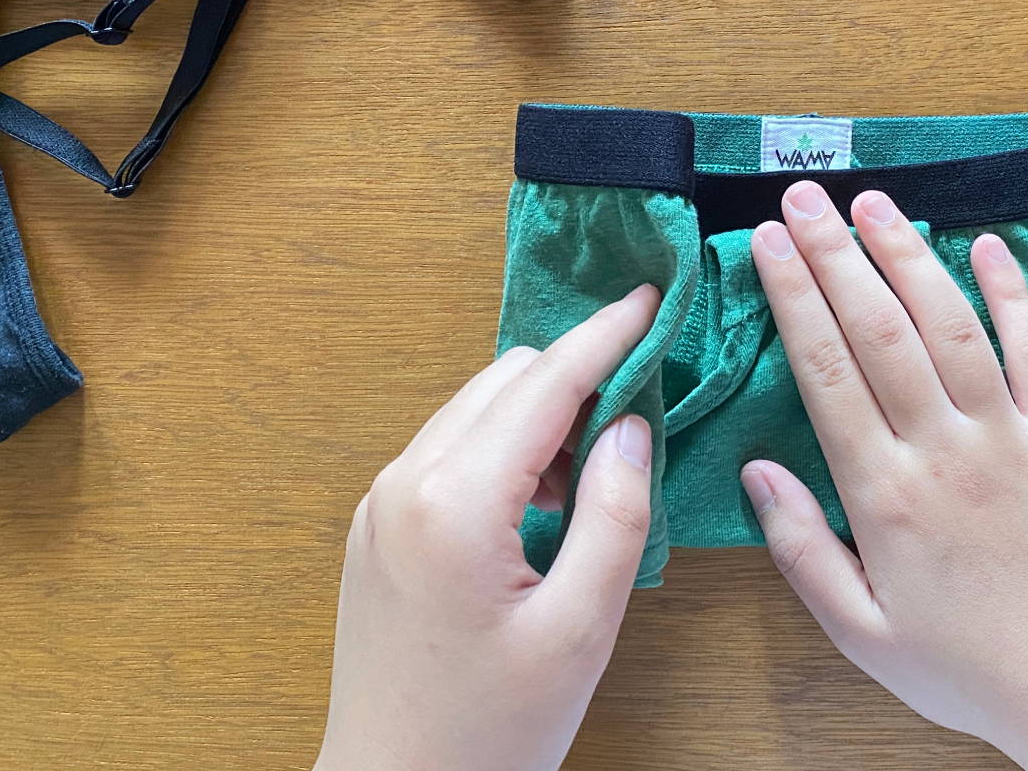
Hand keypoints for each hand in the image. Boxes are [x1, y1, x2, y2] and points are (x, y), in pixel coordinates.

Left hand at [314, 286, 659, 770]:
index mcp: (453, 502)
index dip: (606, 336)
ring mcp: (381, 504)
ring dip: (537, 420)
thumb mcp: (580, 629)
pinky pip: (448, 452)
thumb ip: (614, 516)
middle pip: (504, 380)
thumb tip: (629, 429)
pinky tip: (538, 511)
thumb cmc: (487, 732)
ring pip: (474, 411)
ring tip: (587, 489)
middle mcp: (404, 484)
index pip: (544, 383)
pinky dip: (501, 453)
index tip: (650, 299)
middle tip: (637, 420)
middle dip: (574, 380)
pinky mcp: (378, 529)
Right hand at [742, 181, 1027, 770]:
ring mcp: (1012, 438)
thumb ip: (802, 547)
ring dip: (908, 256)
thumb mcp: (858, 630)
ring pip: (952, 325)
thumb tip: (757, 468)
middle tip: (802, 197)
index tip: (765, 242)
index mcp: (884, 494)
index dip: (794, 297)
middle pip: (880, 331)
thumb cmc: (960, 666)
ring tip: (872, 203)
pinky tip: (982, 244)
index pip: (826, 371)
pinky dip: (1012, 294)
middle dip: (835, 255)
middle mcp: (945, 451)